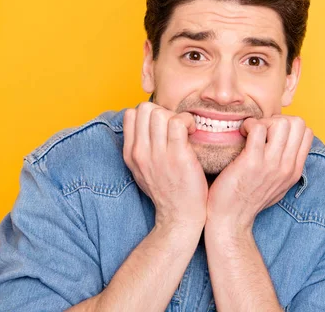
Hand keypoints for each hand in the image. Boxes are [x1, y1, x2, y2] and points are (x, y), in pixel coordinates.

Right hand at [122, 102, 207, 229]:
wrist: (180, 216)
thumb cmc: (167, 191)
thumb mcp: (143, 170)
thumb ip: (140, 148)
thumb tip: (143, 125)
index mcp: (131, 153)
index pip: (130, 114)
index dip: (149, 113)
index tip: (163, 125)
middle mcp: (140, 152)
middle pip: (145, 109)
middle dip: (163, 111)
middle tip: (176, 125)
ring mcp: (158, 154)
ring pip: (160, 113)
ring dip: (177, 115)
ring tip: (186, 129)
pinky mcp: (178, 156)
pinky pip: (178, 122)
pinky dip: (188, 121)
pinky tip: (194, 132)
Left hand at [206, 115, 312, 232]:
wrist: (230, 221)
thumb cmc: (248, 200)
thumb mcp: (277, 186)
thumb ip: (284, 167)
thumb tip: (286, 147)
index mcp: (294, 170)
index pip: (307, 132)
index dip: (289, 125)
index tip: (271, 133)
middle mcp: (287, 166)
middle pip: (298, 123)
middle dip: (278, 119)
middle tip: (261, 129)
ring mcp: (271, 164)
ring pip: (282, 122)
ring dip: (264, 121)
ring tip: (251, 131)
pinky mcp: (252, 162)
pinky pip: (258, 128)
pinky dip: (248, 125)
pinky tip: (240, 134)